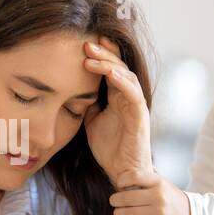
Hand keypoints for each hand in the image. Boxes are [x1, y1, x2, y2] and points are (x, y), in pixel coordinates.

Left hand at [82, 39, 151, 183]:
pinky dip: (122, 81)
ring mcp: (135, 104)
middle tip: (86, 43)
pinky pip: (133, 93)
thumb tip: (73, 90)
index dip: (102, 54)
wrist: (122, 172)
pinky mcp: (140, 115)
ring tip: (91, 54)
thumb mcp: (91, 121)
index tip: (85, 42)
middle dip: (103, 53)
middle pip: (119, 66)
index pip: (111, 68)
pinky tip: (109, 73)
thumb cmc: (109, 149)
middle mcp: (128, 97)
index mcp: (118, 96)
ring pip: (126, 75)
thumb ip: (87, 104)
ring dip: (108, 63)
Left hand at [109, 167, 191, 214]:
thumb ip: (146, 178)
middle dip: (115, 200)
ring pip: (128, 213)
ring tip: (118, 213)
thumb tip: (123, 170)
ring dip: (119, 214)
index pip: (133, 176)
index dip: (121, 180)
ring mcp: (160, 212)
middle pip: (126, 197)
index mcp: (159, 182)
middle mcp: (159, 196)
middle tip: (113, 201)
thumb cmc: (170, 198)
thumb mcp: (162, 183)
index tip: (119, 185)